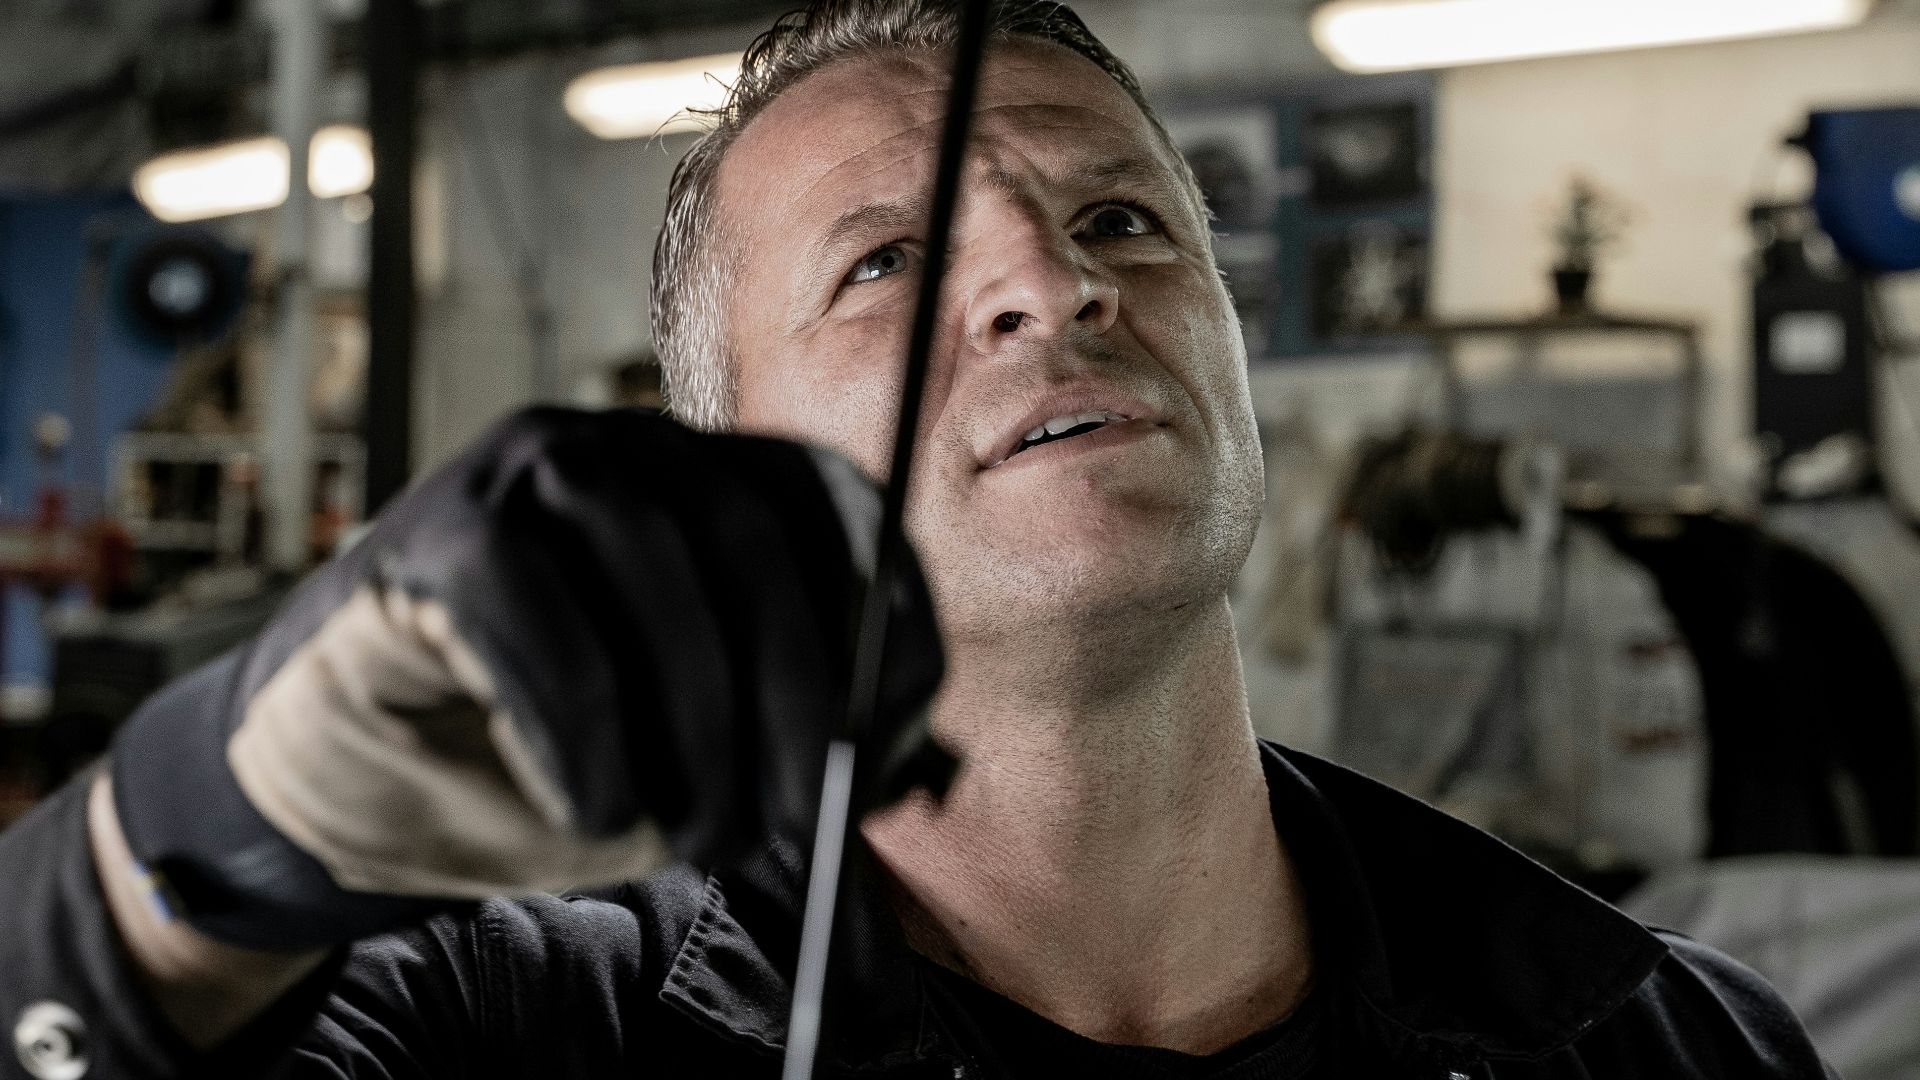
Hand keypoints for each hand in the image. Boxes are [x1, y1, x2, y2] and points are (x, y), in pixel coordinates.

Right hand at [108, 408, 949, 950]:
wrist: (363, 787)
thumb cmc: (553, 765)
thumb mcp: (704, 767)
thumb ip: (800, 751)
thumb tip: (900, 765)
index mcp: (716, 484)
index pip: (837, 509)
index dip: (886, 617)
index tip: (897, 736)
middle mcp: (632, 449)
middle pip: (752, 533)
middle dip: (798, 691)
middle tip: (804, 820)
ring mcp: (526, 471)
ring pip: (651, 559)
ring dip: (697, 720)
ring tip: (700, 838)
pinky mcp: (437, 530)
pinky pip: (536, 612)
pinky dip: (583, 728)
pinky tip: (595, 811)